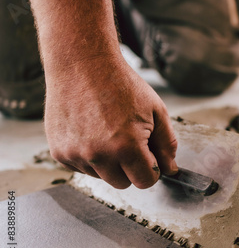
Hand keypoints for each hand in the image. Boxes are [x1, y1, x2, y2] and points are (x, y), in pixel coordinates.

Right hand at [44, 55, 177, 188]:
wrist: (82, 63)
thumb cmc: (122, 84)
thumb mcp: (157, 111)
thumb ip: (167, 144)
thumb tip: (170, 170)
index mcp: (127, 147)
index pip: (146, 181)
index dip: (151, 168)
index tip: (149, 155)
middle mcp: (99, 155)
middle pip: (123, 183)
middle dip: (130, 167)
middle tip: (128, 139)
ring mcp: (76, 155)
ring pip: (101, 177)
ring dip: (108, 162)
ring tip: (107, 131)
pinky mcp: (59, 152)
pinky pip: (81, 168)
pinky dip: (89, 157)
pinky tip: (91, 132)